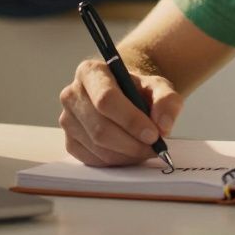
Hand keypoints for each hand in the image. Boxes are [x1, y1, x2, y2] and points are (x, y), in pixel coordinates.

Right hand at [59, 59, 183, 166]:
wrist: (124, 97)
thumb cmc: (138, 90)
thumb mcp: (158, 87)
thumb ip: (167, 100)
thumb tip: (163, 125)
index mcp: (91, 72)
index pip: (106, 99)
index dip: (130, 120)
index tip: (153, 134)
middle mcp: (72, 94)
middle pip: (101, 128)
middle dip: (131, 143)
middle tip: (154, 148)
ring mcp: (67, 119)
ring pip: (97, 146)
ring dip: (126, 154)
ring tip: (145, 149)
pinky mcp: (69, 141)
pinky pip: (92, 159)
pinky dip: (115, 161)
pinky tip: (130, 153)